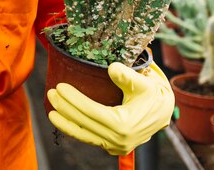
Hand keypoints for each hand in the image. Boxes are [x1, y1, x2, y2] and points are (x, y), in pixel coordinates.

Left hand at [47, 61, 173, 154]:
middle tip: (50, 92)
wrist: (163, 110)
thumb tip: (112, 68)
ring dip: (66, 121)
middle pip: (84, 124)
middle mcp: (118, 140)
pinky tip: (63, 118)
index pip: (91, 112)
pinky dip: (75, 128)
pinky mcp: (113, 145)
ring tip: (51, 108)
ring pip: (84, 135)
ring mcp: (115, 146)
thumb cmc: (153, 93)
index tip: (59, 87)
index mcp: (124, 125)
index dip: (73, 100)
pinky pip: (89, 137)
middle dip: (64, 109)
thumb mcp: (144, 82)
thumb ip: (128, 75)